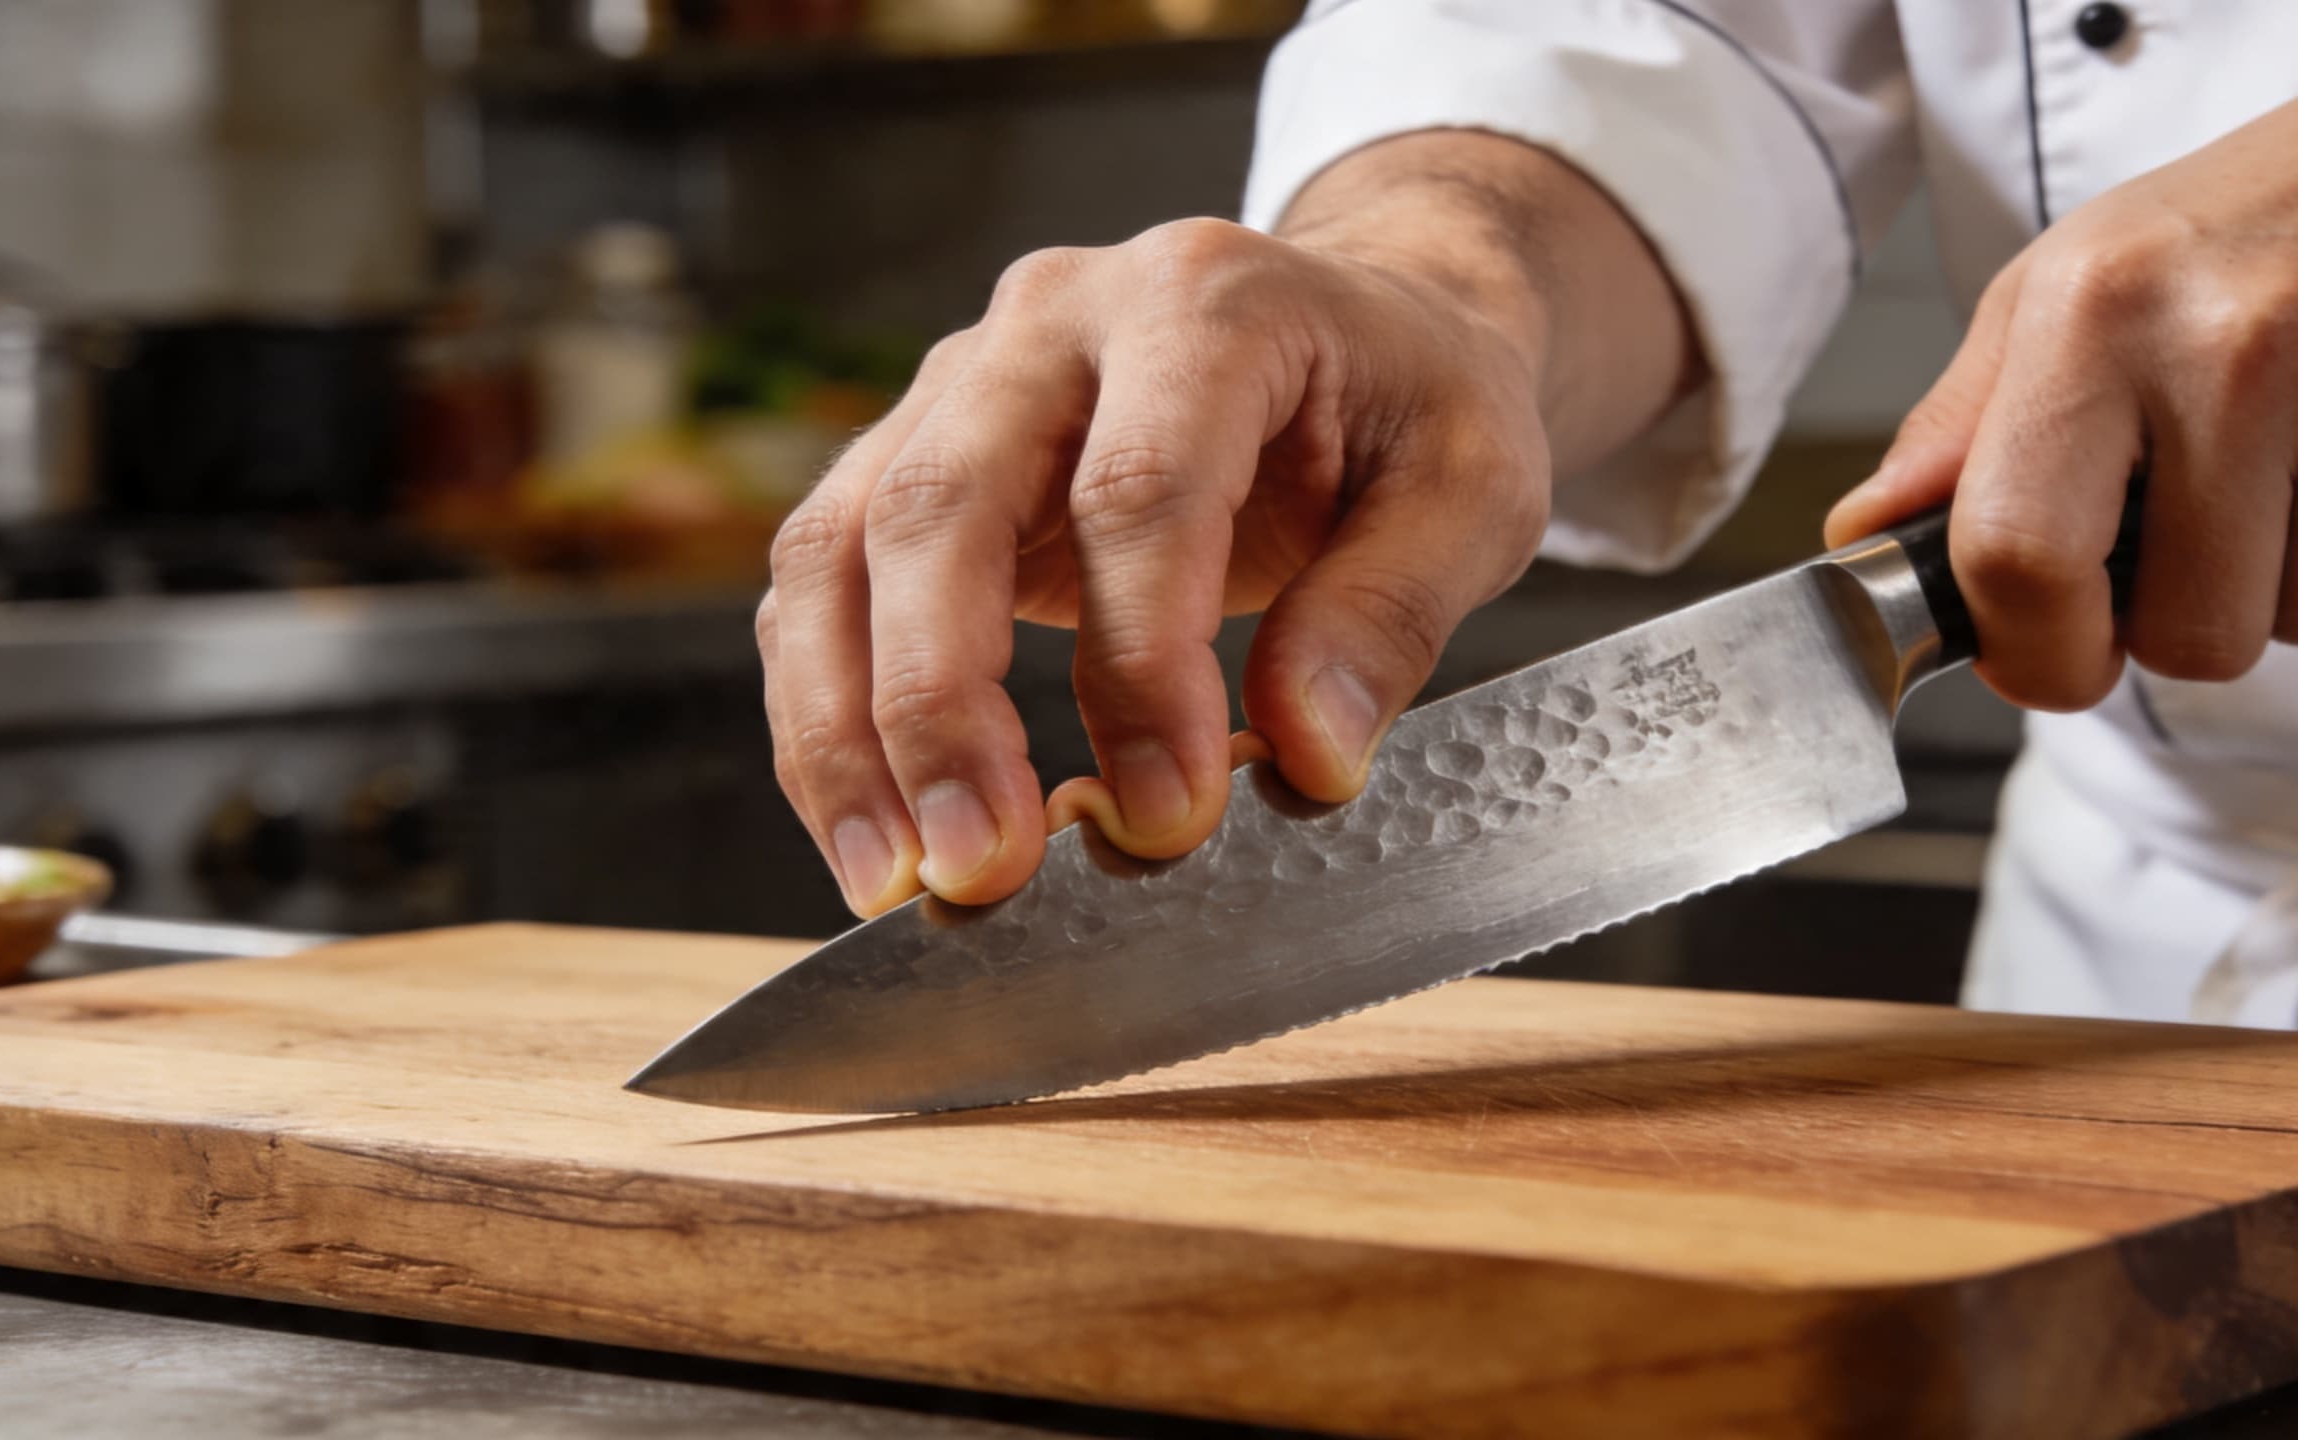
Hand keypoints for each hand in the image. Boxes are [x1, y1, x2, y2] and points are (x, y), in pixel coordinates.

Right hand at [763, 134, 1690, 916]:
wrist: (1358, 324)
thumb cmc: (1409, 405)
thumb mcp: (1473, 489)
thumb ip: (1392, 614)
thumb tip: (1308, 754)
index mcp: (1206, 300)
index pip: (1138, 488)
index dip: (1141, 665)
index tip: (1172, 812)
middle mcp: (1053, 320)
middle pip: (941, 504)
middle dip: (943, 704)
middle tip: (983, 864)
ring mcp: (961, 383)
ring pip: (842, 546)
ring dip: (848, 727)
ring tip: (891, 876)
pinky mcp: (911, 458)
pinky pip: (825, 585)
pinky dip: (828, 715)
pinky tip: (870, 829)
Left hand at [1828, 17, 2297, 709]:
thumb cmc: (2224, 232)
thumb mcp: (2056, 292)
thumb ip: (1955, 430)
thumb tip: (1862, 539)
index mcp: (2095, 315)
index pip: (2021, 558)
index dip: (2030, 656)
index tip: (2044, 657)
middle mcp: (2230, 348)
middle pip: (2189, 636)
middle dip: (2176, 622)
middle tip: (2181, 534)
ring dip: (2282, 585)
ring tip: (2277, 473)